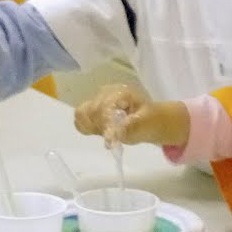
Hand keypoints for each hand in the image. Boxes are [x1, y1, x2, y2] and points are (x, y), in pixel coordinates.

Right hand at [73, 84, 189, 147]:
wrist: (150, 119)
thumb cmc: (149, 121)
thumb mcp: (145, 125)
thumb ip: (130, 128)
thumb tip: (113, 133)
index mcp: (120, 92)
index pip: (102, 108)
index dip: (104, 125)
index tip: (111, 140)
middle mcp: (107, 91)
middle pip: (89, 111)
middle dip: (99, 127)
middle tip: (112, 137)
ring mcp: (99, 98)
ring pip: (81, 113)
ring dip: (91, 127)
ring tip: (106, 133)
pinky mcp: (93, 106)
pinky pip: (80, 117)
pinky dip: (87, 127)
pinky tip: (99, 131)